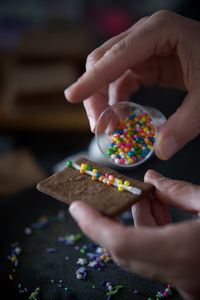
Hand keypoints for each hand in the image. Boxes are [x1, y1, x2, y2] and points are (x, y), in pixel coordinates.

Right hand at [64, 11, 199, 159]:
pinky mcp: (147, 63)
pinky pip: (123, 80)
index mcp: (159, 31)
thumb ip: (185, 124)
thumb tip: (162, 151)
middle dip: (95, 94)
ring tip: (108, 127)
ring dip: (104, 101)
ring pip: (110, 74)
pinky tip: (119, 117)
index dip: (92, 78)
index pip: (116, 55)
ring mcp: (144, 49)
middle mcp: (145, 35)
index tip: (72, 96)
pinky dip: (117, 100)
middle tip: (98, 126)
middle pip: (104, 62)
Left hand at [69, 170, 199, 299]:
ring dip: (138, 223)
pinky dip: (153, 235)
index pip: (121, 244)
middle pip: (126, 249)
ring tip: (147, 198)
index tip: (77, 208)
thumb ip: (180, 192)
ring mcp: (183, 285)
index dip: (94, 225)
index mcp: (182, 253)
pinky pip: (157, 260)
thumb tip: (152, 179)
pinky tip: (162, 213)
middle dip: (115, 220)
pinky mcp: (188, 283)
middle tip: (116, 195)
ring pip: (142, 255)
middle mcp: (178, 277)